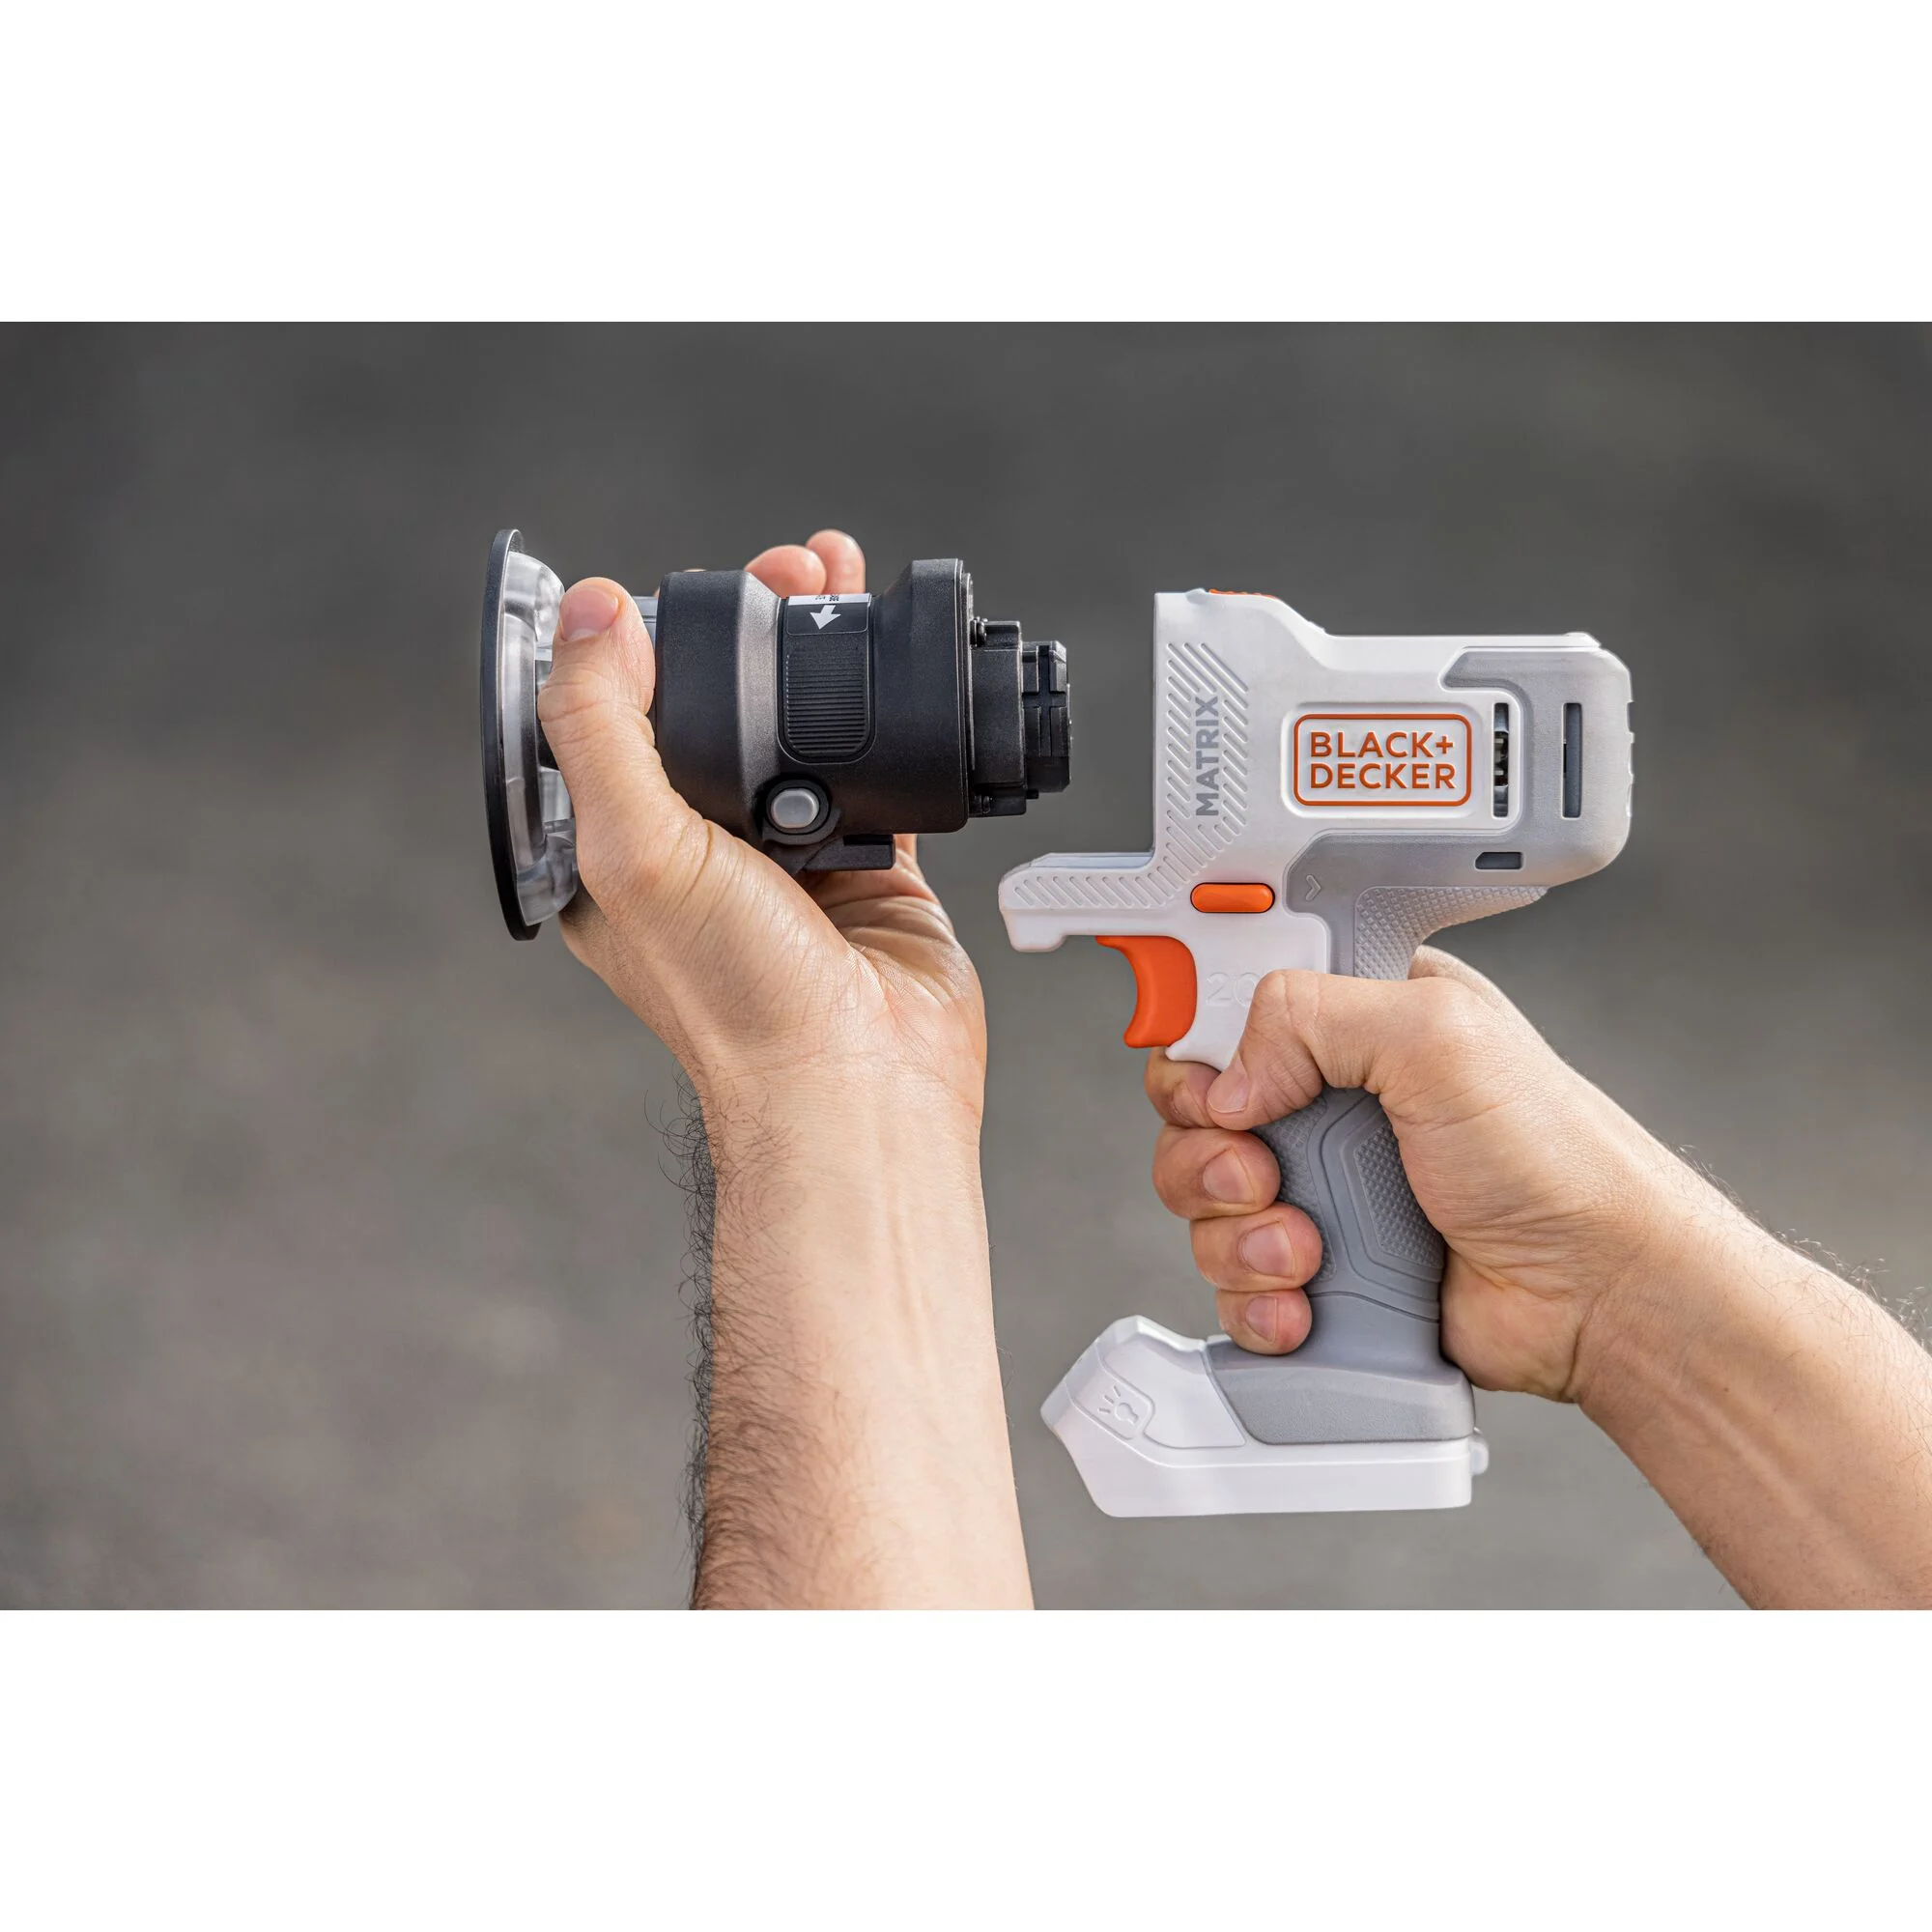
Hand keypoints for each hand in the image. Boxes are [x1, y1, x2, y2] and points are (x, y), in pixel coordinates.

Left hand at [538, 530, 984, 1134]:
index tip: (682, 585)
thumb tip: (594, 613)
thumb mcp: (637, 851)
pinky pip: (872, 764)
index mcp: (616, 852)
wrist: (863, 1084)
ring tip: (843, 578)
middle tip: (790, 570)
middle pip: (714, 707)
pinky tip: (891, 662)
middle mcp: (695, 851)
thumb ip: (604, 728)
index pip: (614, 718)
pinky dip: (882, 708)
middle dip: (748, 627)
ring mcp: (784, 857)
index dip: (645, 640)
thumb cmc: (741, 1003)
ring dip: (818, 651)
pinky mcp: (867, 862)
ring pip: (795, 725)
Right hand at [1145, 947, 1713, 1400]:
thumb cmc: (1559, 1161)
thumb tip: (1227, 1077)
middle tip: (1262, 1171)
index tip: (1202, 1079)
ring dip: (1238, 1234)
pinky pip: (1235, 1283)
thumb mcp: (1436, 1035)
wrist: (1602, 1294)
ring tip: (1309, 1248)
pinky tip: (1308, 1298)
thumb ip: (1311, 1015)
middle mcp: (1333, 1099)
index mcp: (1358, 1017)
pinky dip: (1256, 1298)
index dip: (1198, 1039)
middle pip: (1196, 1113)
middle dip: (1208, 1152)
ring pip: (1204, 1204)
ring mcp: (1325, 1186)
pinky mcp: (1323, 1268)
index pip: (1233, 1004)